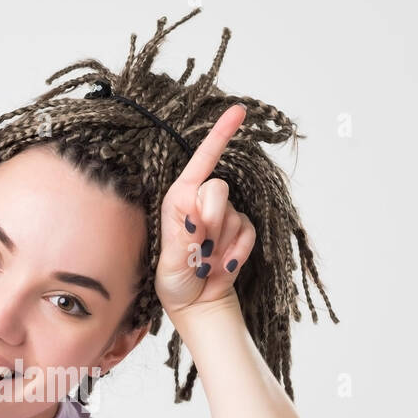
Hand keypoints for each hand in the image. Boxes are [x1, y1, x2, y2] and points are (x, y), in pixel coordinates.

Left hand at [153, 104, 255, 316]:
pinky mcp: (240, 231)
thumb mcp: (170, 262)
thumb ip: (184, 237)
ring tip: (205, 263)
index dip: (218, 136)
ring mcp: (223, 217)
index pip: (200, 162)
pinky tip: (222, 267)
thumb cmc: (174, 281)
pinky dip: (236, 254)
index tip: (237, 112)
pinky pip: (248, 233)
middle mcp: (200, 203)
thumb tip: (198, 213)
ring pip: (233, 216)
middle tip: (199, 247)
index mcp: (178, 200)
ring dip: (220, 244)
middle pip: (218, 190)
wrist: (196, 305)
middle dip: (212, 219)